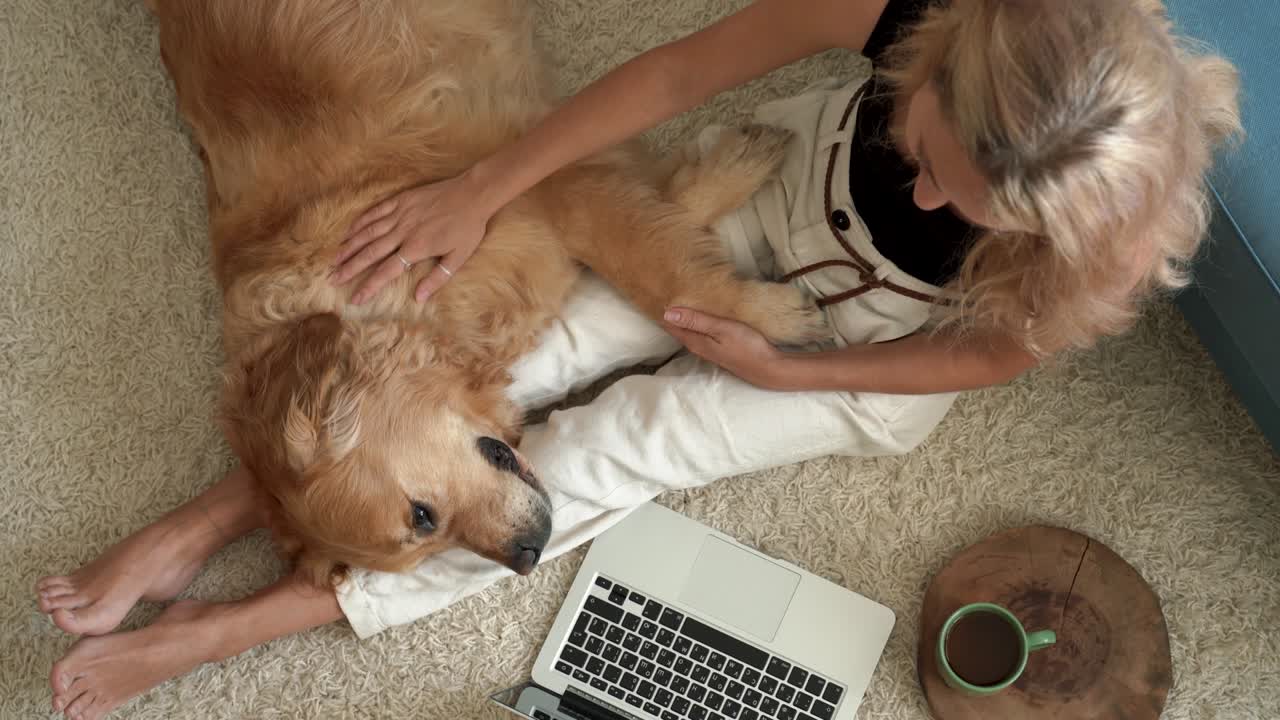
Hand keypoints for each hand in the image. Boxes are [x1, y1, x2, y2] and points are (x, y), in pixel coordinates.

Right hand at [331, 173, 492, 303]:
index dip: (369, 286)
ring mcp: (400, 213)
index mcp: (417, 248)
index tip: (355, 298)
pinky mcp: (401, 199)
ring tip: (334, 259)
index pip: (387, 271)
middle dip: (350, 267)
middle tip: (333, 279)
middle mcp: (403, 231)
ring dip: (349, 246)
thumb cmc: (468, 227)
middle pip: (370, 252)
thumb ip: (438, 278)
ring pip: (368, 232)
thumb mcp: (459, 257)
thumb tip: (419, 298)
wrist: (473, 194)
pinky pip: (375, 212)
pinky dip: (360, 222)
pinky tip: (349, 231)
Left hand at [662, 307, 789, 389]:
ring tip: (674, 303)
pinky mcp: (718, 350)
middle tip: (660, 294)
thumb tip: (667, 314)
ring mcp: (708, 350)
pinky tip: (697, 317)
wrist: (768, 368)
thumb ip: (696, 321)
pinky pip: (699, 334)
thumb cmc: (747, 346)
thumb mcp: (721, 329)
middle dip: (669, 314)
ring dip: (682, 319)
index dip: (662, 311)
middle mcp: (698, 347)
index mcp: (695, 341)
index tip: (654, 295)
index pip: (671, 325)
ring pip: (688, 332)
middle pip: (677, 329)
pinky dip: (694, 324)